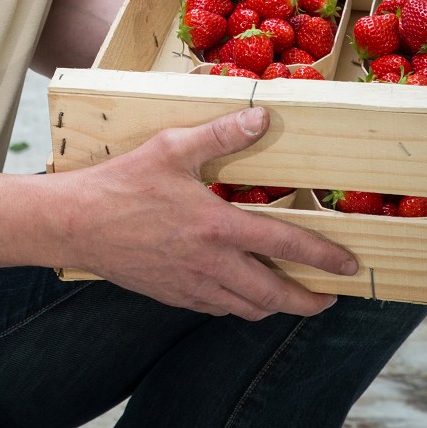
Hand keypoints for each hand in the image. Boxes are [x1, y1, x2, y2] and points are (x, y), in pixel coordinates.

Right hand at [69, 107, 358, 319]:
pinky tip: (238, 292)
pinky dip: (238, 305)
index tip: (349, 265)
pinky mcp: (172, 295)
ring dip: (275, 307)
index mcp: (218, 227)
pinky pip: (217, 309)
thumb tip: (261, 118)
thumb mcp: (172, 147)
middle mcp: (211, 264)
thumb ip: (221, 134)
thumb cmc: (123, 182)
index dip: (324, 256)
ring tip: (289, 297)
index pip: (285, 244)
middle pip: (274, 295)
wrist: (77, 224)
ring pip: (247, 308)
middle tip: (328, 298)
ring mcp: (191, 285)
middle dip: (308, 301)